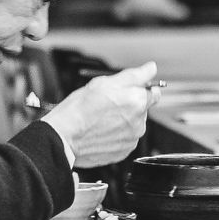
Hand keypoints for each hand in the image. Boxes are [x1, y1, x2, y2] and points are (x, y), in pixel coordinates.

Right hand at [44, 61, 159, 167]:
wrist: (64, 137)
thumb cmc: (79, 109)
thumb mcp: (103, 82)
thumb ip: (134, 75)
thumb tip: (151, 68)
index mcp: (137, 101)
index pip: (154, 92)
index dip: (141, 89)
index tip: (129, 90)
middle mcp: (139, 121)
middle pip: (142, 108)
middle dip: (130, 104)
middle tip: (107, 104)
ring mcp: (132, 138)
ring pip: (134, 124)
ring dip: (123, 120)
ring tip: (101, 119)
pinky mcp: (124, 151)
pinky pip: (126, 139)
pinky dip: (117, 134)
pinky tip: (101, 131)